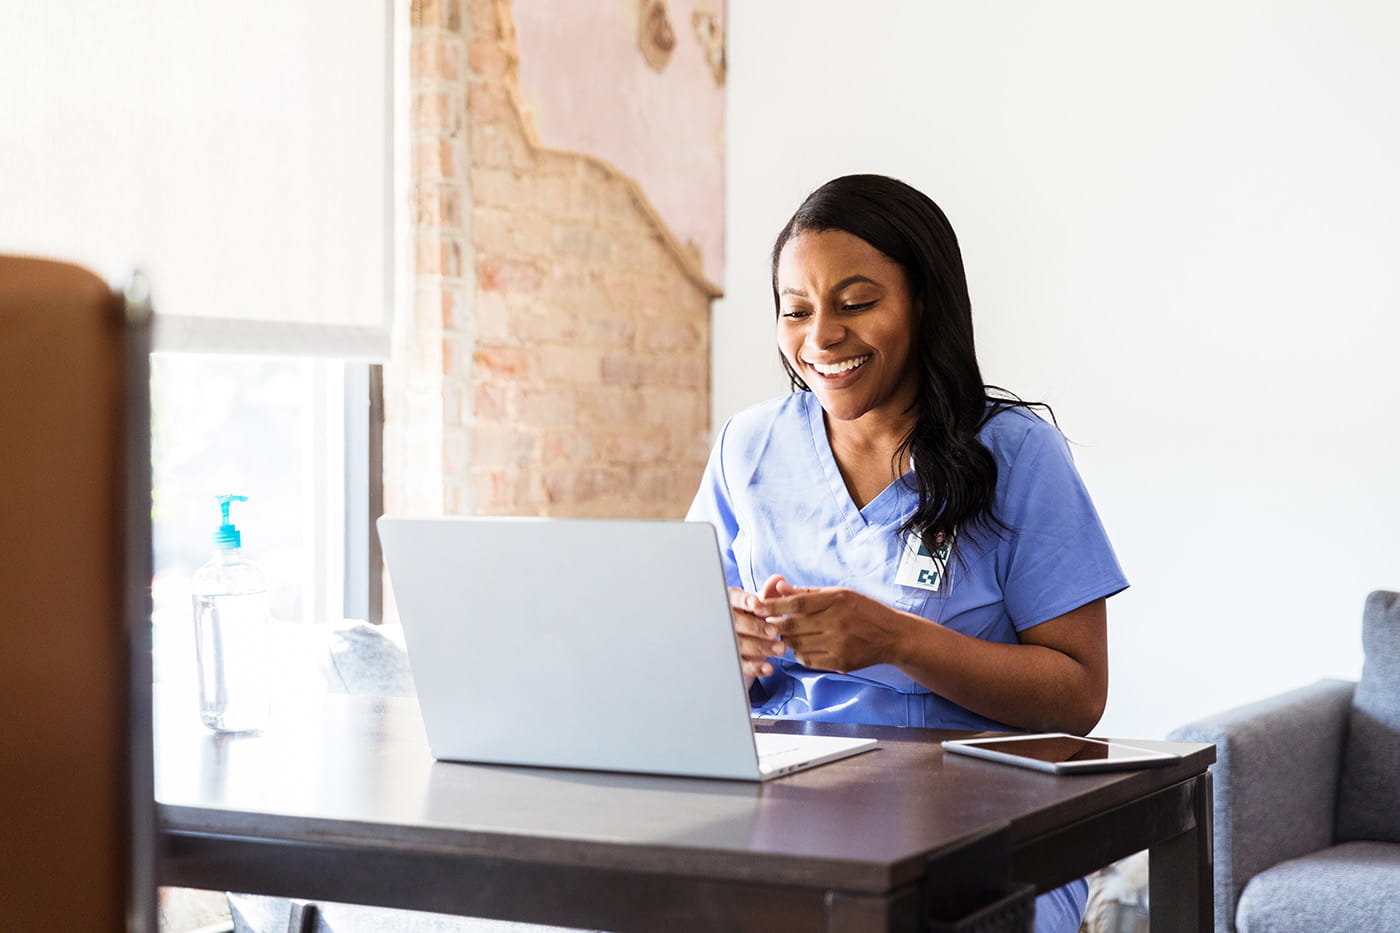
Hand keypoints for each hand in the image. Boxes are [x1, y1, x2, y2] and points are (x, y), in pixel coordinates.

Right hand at [728, 584, 783, 677]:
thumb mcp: (760, 604)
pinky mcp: (732, 660)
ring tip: (780, 649)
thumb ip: (769, 593)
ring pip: (739, 644)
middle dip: (756, 627)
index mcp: (731, 602)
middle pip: (736, 623)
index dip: (744, 601)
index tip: (757, 604)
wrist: (741, 639)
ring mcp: (726, 642)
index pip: (734, 599)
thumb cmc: (752, 615)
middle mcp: (725, 621)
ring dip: (760, 647)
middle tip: (775, 631)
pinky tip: (769, 668)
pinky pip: (741, 665)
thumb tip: (778, 579)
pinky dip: (755, 667)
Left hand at [761, 576, 906, 673]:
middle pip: (793, 626)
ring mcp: (839, 644)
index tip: (757, 606)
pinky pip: (808, 660)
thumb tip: (779, 587)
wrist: (893, 635)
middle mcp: (837, 622)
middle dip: (775, 625)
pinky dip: (800, 654)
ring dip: (787, 640)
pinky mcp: (840, 661)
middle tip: (767, 623)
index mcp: (837, 600)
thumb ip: (808, 593)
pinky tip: (804, 646)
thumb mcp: (840, 594)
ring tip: (787, 634)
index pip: (796, 604)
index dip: (773, 605)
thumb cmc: (864, 610)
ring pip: (797, 645)